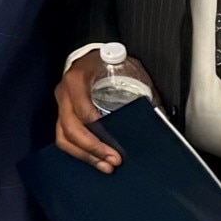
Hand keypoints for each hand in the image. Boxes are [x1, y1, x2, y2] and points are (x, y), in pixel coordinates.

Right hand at [53, 49, 145, 170]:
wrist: (90, 53)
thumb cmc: (108, 60)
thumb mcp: (126, 69)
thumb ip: (140, 90)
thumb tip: (160, 116)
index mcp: (76, 81)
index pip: (84, 113)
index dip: (99, 134)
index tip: (116, 147)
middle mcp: (64, 94)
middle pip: (71, 130)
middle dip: (93, 149)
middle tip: (113, 161)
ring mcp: (60, 105)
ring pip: (64, 138)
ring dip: (84, 155)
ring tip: (104, 166)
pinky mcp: (62, 115)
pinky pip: (64, 138)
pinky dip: (79, 152)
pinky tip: (94, 160)